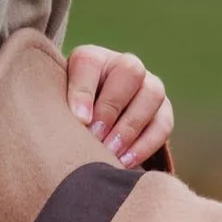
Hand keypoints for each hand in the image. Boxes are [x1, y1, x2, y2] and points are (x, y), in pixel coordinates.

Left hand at [65, 44, 173, 168]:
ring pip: (152, 95)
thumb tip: (79, 124)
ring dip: (130, 126)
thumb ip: (61, 110)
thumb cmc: (68, 115)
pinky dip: (145, 144)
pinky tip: (125, 162)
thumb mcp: (58, 107)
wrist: (91, 126)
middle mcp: (125, 65)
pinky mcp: (163, 111)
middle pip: (130, 72)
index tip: (79, 120)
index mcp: (92, 59)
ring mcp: (149, 85)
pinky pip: (163, 124)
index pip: (89, 63)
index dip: (84, 91)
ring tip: (110, 152)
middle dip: (111, 108)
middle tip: (95, 137)